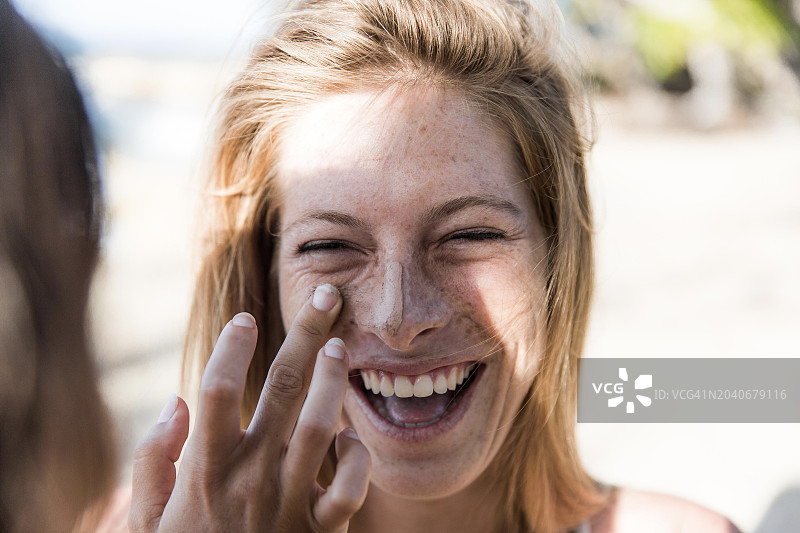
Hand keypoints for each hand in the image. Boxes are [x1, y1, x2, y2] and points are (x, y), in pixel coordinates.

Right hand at [129, 284, 370, 532]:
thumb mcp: (146, 524)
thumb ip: (152, 463)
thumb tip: (173, 402)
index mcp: (204, 471)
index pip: (216, 390)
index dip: (231, 347)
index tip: (245, 319)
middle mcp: (249, 478)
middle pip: (279, 390)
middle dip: (305, 335)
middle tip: (329, 296)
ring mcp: (288, 504)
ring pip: (317, 427)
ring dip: (332, 382)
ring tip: (341, 345)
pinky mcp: (321, 531)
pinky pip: (350, 489)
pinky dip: (357, 458)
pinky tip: (349, 435)